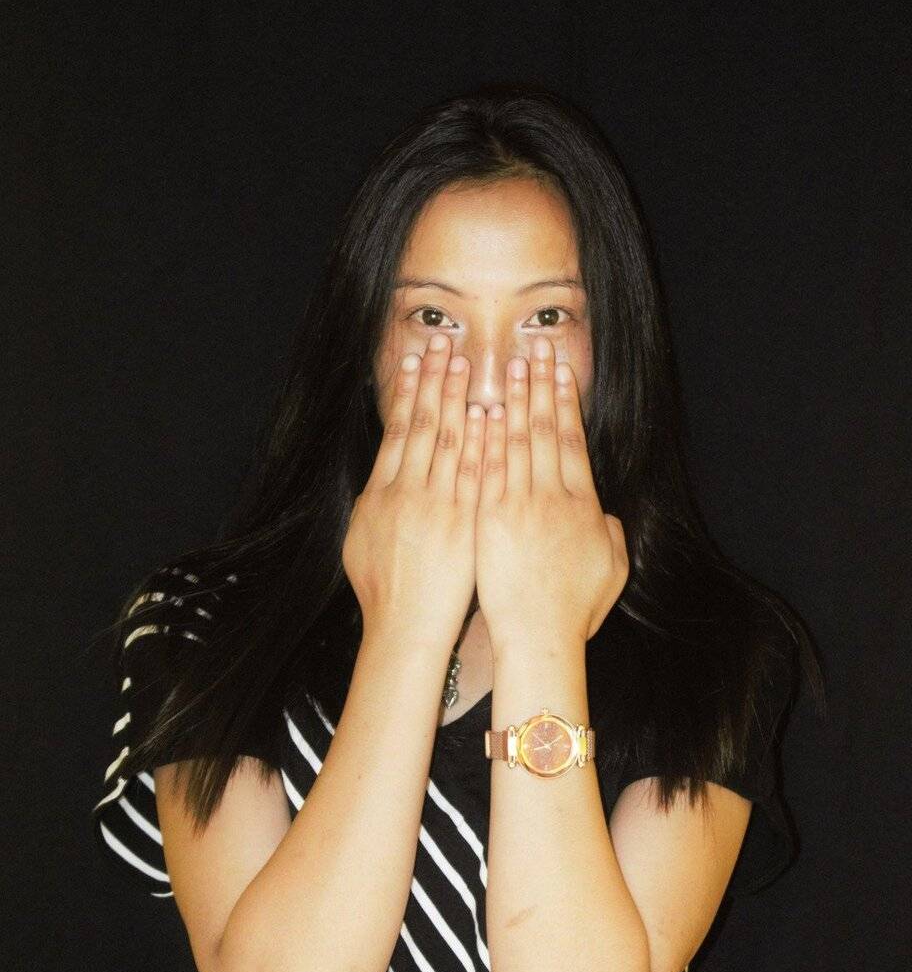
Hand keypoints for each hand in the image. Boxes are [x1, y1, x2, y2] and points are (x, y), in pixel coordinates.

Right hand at [342, 334, 483, 648]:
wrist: (405, 628)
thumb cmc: (385, 593)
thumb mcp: (363, 542)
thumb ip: (376, 507)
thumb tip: (381, 481)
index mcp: (380, 494)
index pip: (397, 430)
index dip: (408, 392)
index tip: (416, 360)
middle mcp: (405, 492)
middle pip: (421, 424)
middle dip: (433, 381)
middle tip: (443, 343)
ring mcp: (435, 506)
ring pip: (447, 440)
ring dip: (458, 399)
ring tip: (467, 363)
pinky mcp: (462, 523)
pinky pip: (474, 473)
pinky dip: (480, 440)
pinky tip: (488, 413)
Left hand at [474, 335, 628, 648]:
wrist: (539, 638)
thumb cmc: (574, 611)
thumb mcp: (611, 569)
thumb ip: (608, 532)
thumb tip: (601, 512)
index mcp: (583, 505)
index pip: (572, 441)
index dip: (565, 402)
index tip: (560, 371)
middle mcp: (553, 498)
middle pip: (545, 430)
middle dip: (540, 386)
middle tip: (535, 349)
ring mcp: (519, 506)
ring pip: (515, 442)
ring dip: (513, 400)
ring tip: (509, 365)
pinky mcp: (489, 520)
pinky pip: (486, 469)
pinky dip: (484, 438)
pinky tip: (480, 409)